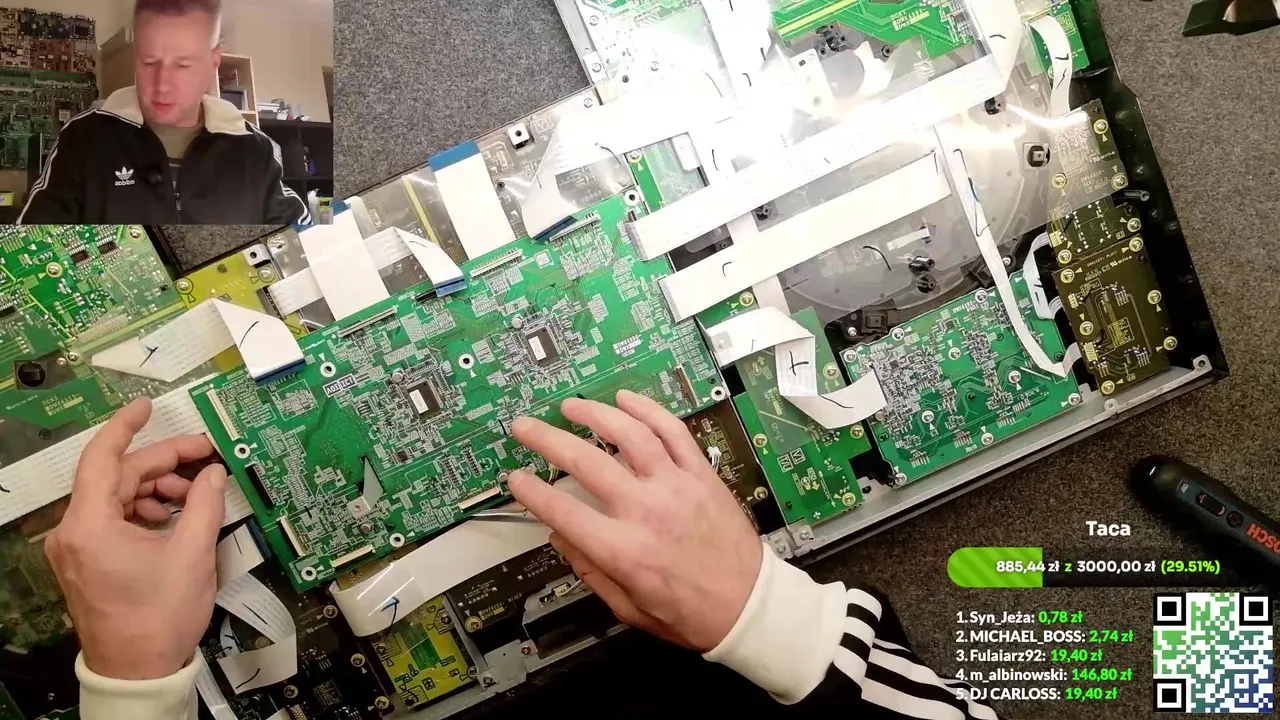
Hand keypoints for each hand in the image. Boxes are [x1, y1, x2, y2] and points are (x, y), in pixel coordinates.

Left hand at [44, 397, 227, 679]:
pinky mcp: (86, 561)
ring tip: (195, 497)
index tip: (147, 408)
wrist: (138, 670)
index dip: (126, 426)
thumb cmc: (158, 619)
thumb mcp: (192, 553)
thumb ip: (205, 504)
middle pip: (117, 477)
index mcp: (90, 526)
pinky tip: (176, 517)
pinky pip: (114, 519)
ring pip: (117, 497)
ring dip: (157, 489)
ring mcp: (77, 548)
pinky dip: (145, 511)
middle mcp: (74, 533)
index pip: (103, 458)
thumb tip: (213, 474)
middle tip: (204, 457)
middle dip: (162, 465)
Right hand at [508, 390, 762, 651]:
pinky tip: (625, 399)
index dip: (532, 492)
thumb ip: (590, 571)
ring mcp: (676, 486)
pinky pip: (673, 431)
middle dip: (547, 440)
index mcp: (624, 550)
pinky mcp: (701, 474)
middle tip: (525, 428)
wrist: (749, 605)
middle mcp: (646, 511)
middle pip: (586, 463)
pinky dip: (648, 410)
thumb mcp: (629, 609)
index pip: (563, 512)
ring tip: (570, 406)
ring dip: (595, 414)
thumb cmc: (690, 614)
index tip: (515, 478)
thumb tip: (560, 536)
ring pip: (629, 434)